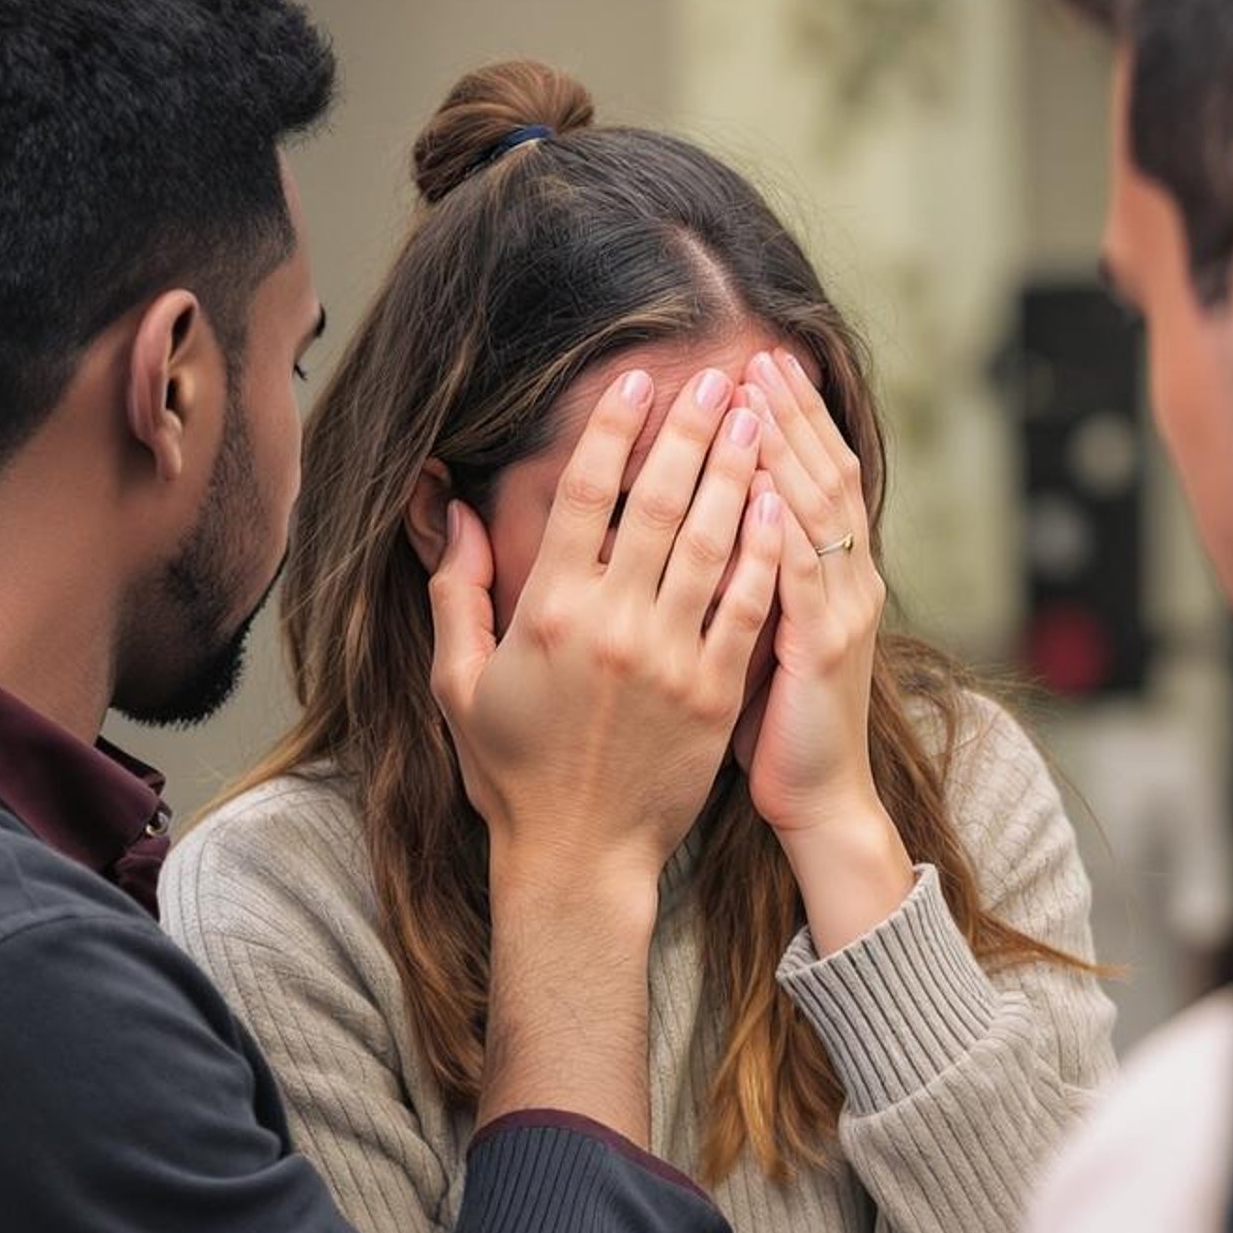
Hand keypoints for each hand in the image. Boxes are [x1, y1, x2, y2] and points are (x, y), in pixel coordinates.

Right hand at [430, 364, 784, 903]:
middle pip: (659, 502)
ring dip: (736, 470)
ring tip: (755, 416)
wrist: (578, 855)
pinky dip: (764, 548)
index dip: (612, 429)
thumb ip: (457, 591)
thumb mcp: (456, 683)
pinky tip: (778, 501)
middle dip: (691, 430)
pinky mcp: (716, 692)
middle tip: (717, 377)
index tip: (637, 379)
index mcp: (547, 613)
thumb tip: (454, 509)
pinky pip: (746, 604)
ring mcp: (670, 658)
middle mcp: (611, 625)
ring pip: (710, 541)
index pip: (585, 497)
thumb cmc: (510, 769)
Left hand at [732, 349, 886, 834]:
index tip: (755, 367)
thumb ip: (743, 576)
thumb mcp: (761, 636)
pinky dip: (783, 532)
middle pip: (821, 474)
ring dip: (785, 450)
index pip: (814, 475)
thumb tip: (703, 520)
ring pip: (816, 512)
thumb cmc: (775, 723)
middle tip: (755, 356)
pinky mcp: (821, 652)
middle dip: (787, 413)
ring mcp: (839, 612)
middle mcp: (844, 580)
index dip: (791, 420)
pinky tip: (760, 491)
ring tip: (756, 397)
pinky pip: (802, 580)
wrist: (817, 798)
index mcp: (829, 574)